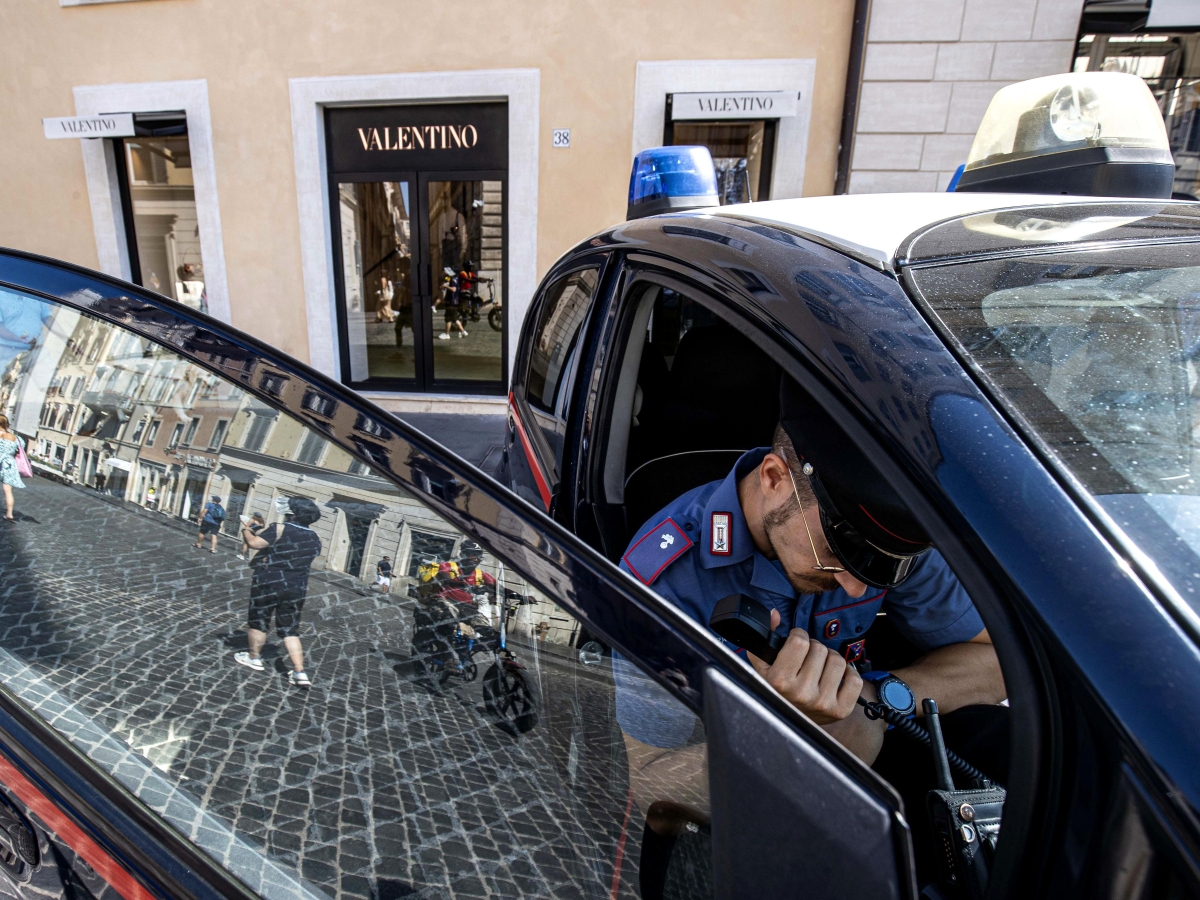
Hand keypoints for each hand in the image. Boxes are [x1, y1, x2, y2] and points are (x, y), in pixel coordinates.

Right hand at [747, 609, 862, 724]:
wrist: (786, 724)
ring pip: (838, 661)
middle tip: (807, 658)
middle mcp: (802, 693)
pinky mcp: (840, 711)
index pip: (800, 641)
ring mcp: (822, 703)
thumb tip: (775, 614)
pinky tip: (835, 677)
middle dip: (814, 649)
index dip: (799, 636)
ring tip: (820, 667)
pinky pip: (854, 680)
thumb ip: (766, 637)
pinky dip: (848, 674)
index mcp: (780, 680)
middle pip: (820, 649)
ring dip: (830, 659)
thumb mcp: (762, 665)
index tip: (796, 642)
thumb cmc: (775, 691)